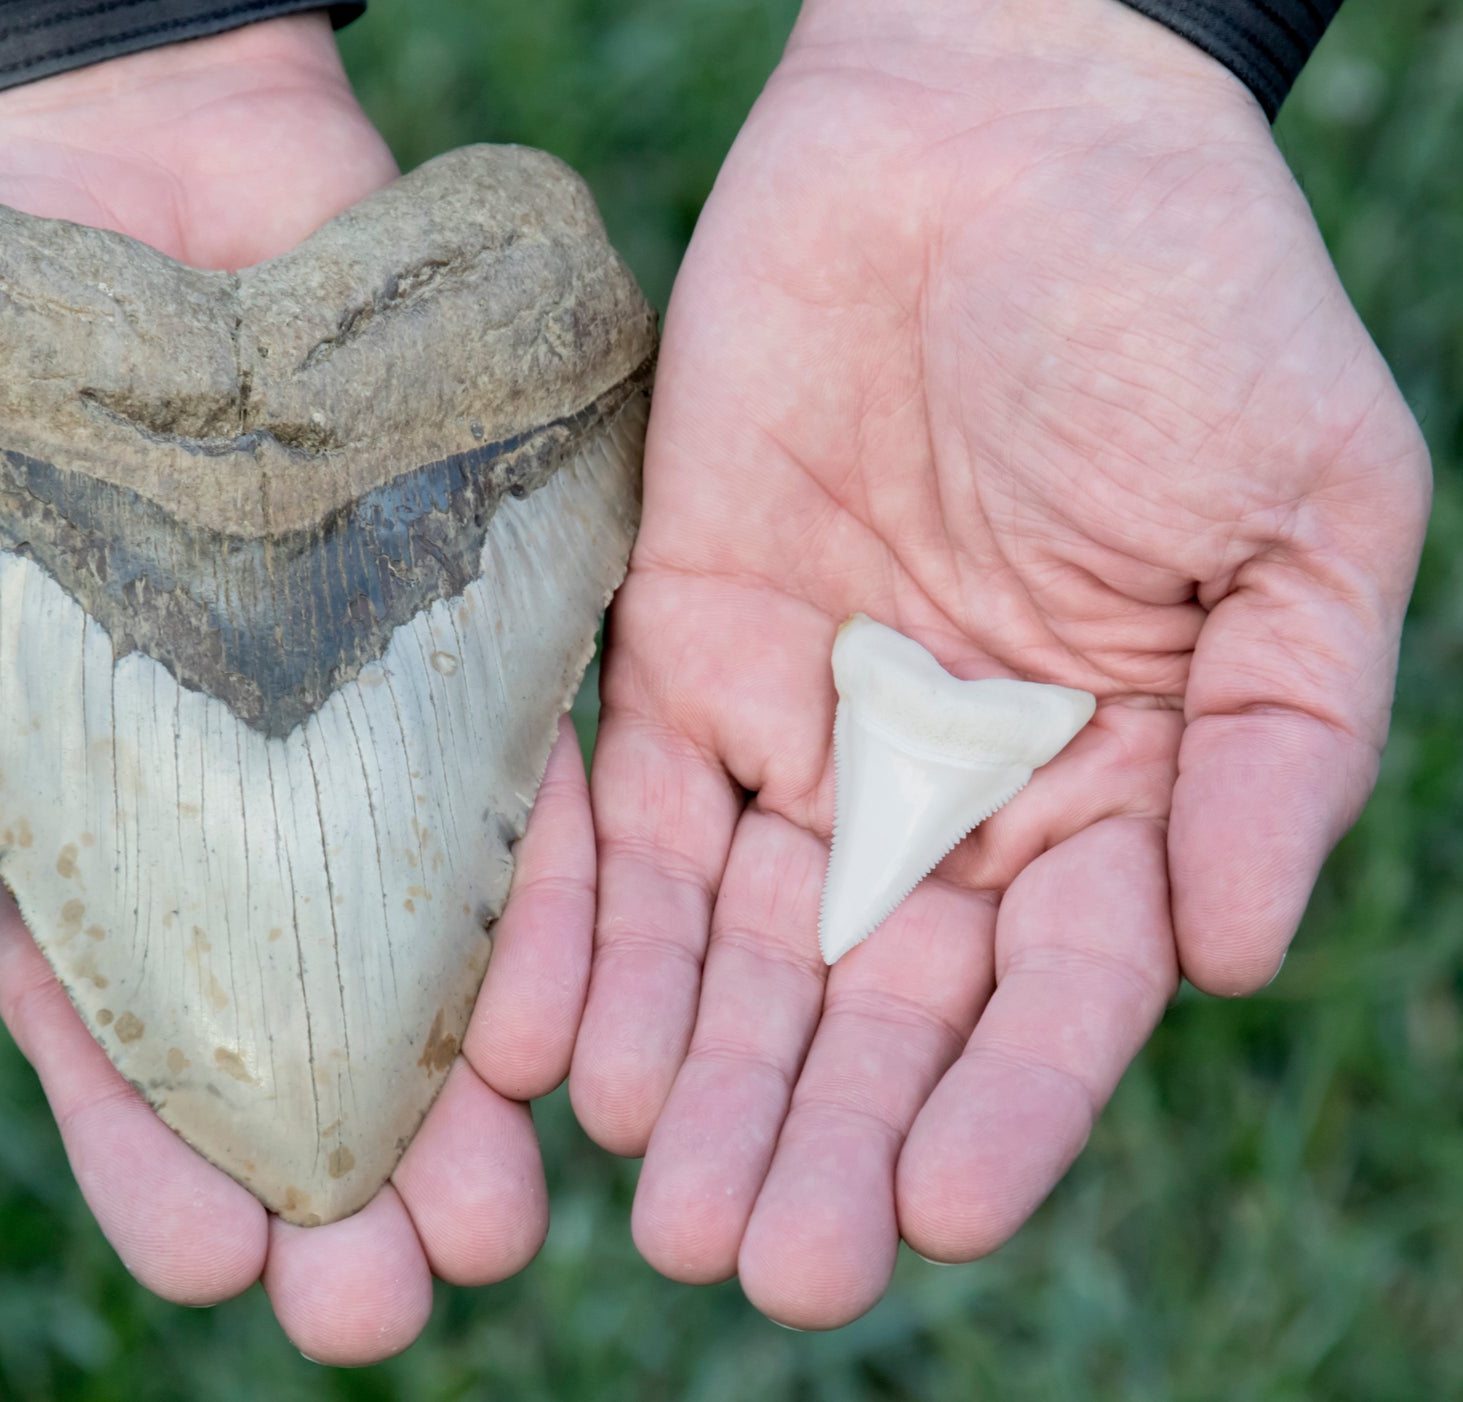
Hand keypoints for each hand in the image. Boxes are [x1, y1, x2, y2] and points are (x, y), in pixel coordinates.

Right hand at [0, 17, 594, 1361]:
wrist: (102, 176)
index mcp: (74, 816)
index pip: (114, 1017)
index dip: (153, 1148)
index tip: (209, 1269)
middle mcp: (233, 798)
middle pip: (290, 1011)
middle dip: (337, 1165)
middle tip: (390, 1299)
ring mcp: (355, 718)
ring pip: (419, 927)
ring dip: (463, 1075)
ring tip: (508, 1217)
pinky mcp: (465, 622)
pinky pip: (518, 771)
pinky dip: (545, 889)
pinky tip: (571, 1014)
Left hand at [571, 0, 1429, 1327]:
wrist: (994, 126)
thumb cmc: (1186, 296)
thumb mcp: (1306, 512)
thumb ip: (1286, 739)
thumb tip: (1233, 958)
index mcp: (1109, 781)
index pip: (1054, 990)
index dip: (1004, 1105)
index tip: (938, 1208)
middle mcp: (941, 782)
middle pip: (873, 1000)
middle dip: (821, 1131)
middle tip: (765, 1265)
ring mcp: (797, 721)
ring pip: (732, 940)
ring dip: (693, 1071)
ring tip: (654, 1203)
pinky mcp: (670, 646)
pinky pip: (611, 814)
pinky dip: (577, 927)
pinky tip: (546, 1044)